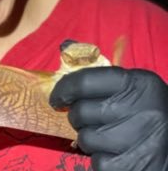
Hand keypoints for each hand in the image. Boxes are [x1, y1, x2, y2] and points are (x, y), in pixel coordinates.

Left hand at [50, 67, 167, 170]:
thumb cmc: (146, 110)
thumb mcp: (130, 84)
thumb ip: (96, 69)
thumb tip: (65, 46)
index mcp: (138, 84)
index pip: (85, 81)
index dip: (64, 89)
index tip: (57, 98)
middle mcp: (143, 110)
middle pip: (82, 112)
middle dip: (78, 116)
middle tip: (87, 118)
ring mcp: (142, 141)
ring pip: (87, 139)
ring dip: (88, 139)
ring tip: (104, 136)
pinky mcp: (137, 168)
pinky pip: (98, 163)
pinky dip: (100, 160)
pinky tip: (114, 153)